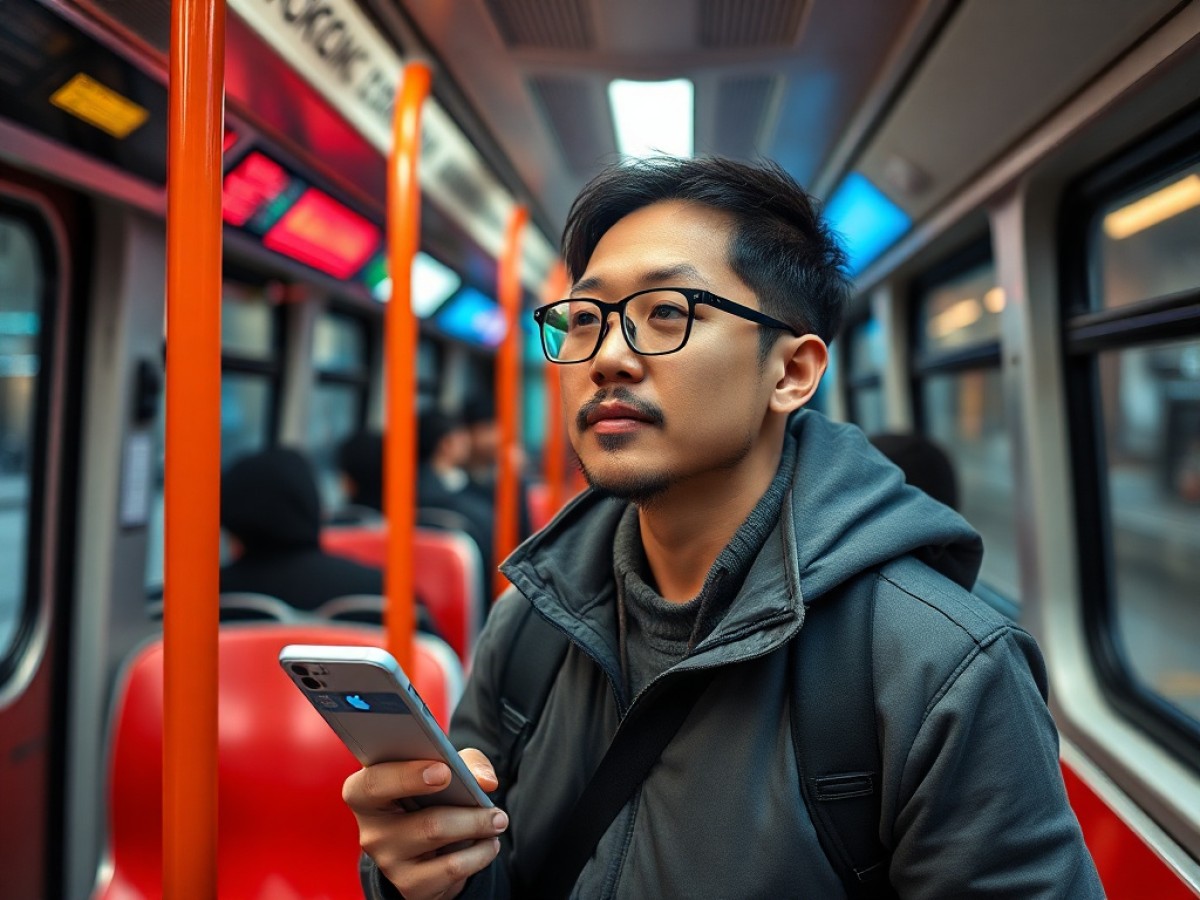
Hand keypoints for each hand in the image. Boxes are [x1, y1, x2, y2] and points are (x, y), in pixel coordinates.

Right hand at [343, 748, 506, 899]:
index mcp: (365, 792)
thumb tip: (486, 782)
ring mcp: (389, 862)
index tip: (444, 770)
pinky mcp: (409, 886)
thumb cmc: (430, 793)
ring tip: (498, 820)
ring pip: (440, 842)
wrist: (428, 844)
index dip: (407, 776)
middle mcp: (372, 830)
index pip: (374, 784)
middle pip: (422, 822)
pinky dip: (479, 854)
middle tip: (489, 802)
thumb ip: (466, 763)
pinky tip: (489, 844)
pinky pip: (452, 869)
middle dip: (463, 813)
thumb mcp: (444, 768)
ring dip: (478, 828)